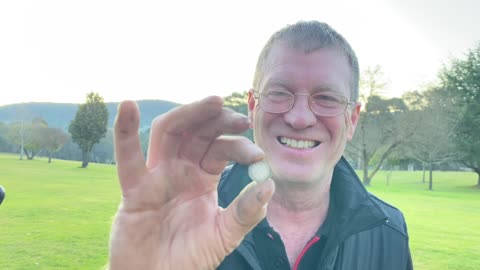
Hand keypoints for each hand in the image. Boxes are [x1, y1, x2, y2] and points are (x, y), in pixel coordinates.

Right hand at [108, 96, 274, 269]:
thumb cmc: (190, 257)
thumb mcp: (225, 235)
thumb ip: (246, 212)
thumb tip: (269, 185)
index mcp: (202, 177)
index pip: (221, 149)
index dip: (240, 147)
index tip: (259, 156)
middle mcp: (180, 170)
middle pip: (197, 132)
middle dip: (219, 120)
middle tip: (242, 117)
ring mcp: (156, 176)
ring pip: (169, 133)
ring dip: (189, 113)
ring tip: (214, 101)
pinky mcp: (134, 190)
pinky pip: (127, 159)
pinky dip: (123, 132)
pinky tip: (127, 106)